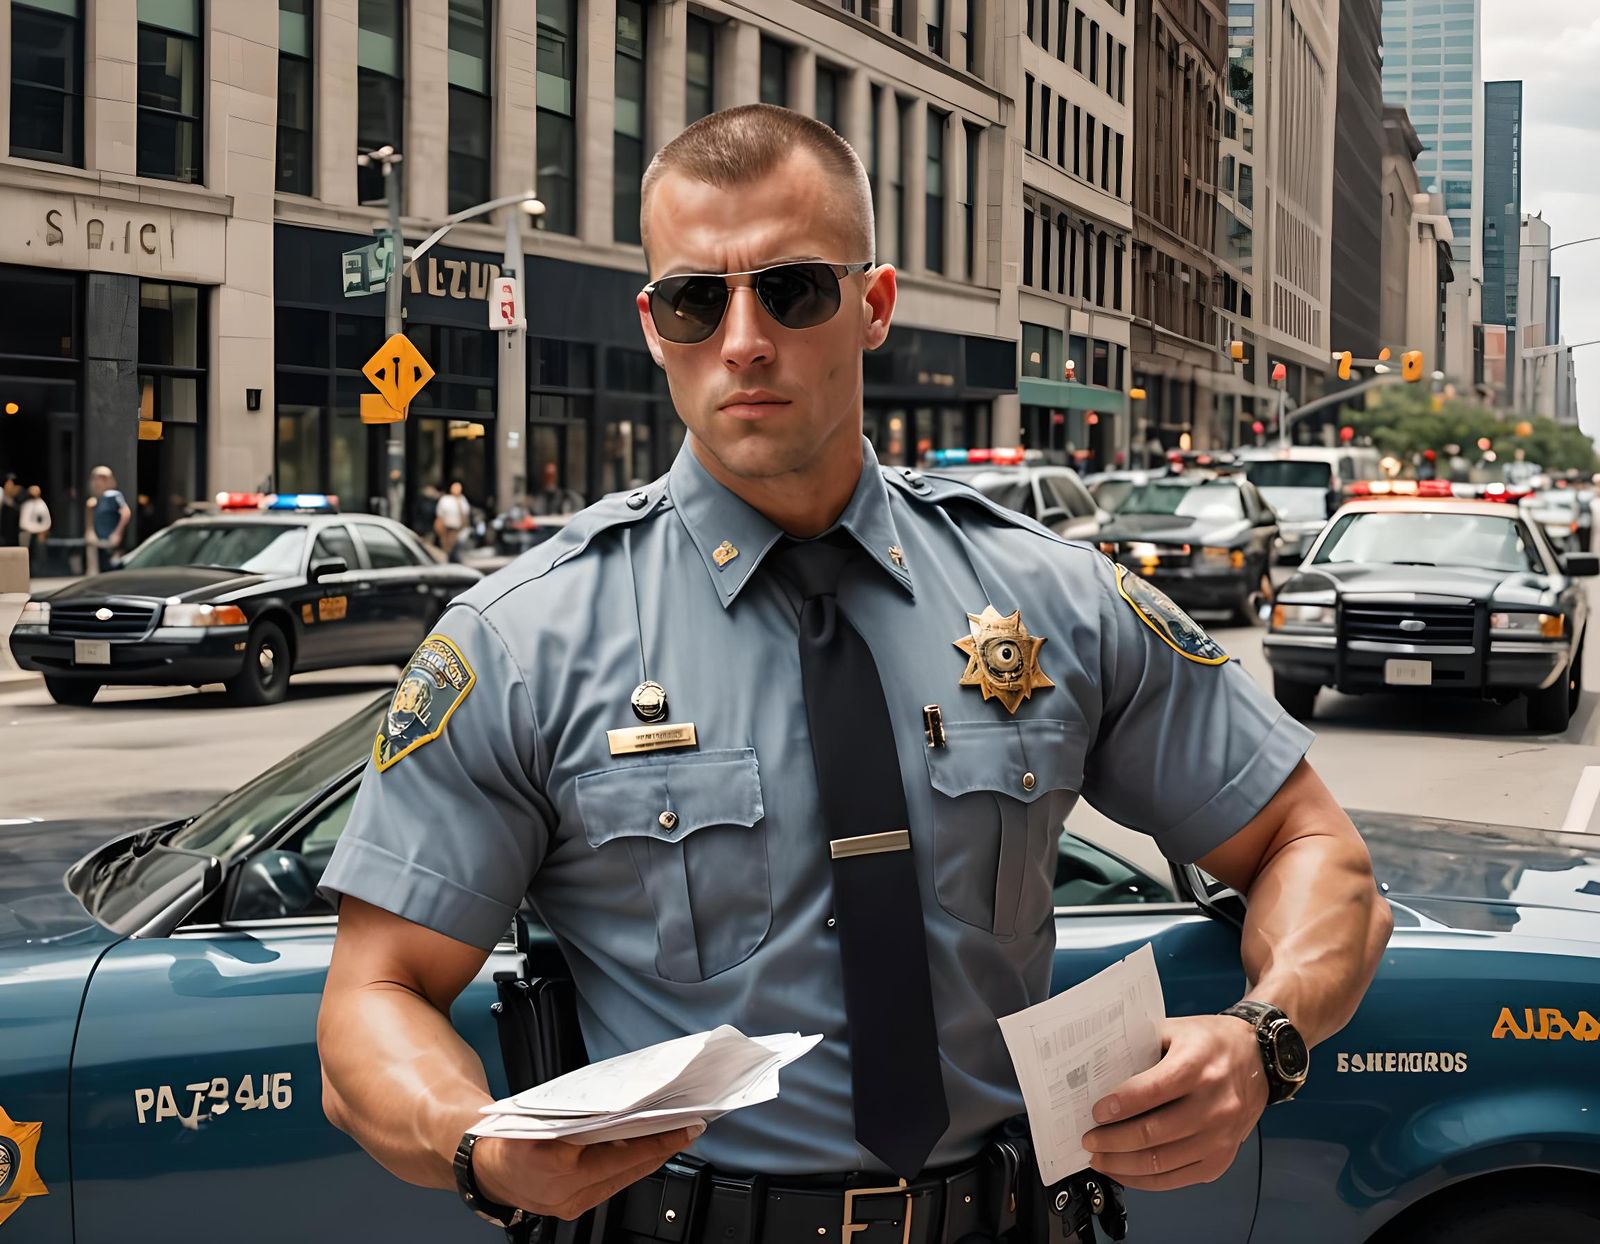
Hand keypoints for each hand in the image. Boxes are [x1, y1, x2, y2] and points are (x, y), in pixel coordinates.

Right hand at [472, 1123, 702, 1220]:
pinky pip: (609, 1187)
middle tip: (688, 1128)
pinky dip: (627, 1168)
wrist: (484, 1167)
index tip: (685, 1127)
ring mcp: (569, 1206)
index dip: (658, 1139)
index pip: (622, 1151)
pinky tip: (639, 1152)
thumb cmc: (510, 1133)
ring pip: (622, 1180)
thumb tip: (625, 1102)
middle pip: (628, 1169)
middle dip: (661, 1148)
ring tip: (670, 1136)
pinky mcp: (571, 1211)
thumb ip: (582, 1113)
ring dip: (647, 1158)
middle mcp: (565, 1191)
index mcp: (556, 1162)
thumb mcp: (544, 1112)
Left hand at [1080, 1015, 1266, 1190]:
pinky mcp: (1221, 1158)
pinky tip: (1125, 1171)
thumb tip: (1098, 1070)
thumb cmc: (1213, 1042)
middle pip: (1153, 1133)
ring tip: (1100, 1158)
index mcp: (1199, 1066)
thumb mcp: (1176, 1030)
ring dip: (1123, 1164)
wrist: (1261, 1059)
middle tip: (1089, 1139)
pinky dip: (1145, 1179)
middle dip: (1112, 1141)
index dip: (1120, 1105)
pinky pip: (1177, 1178)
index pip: (1153, 1091)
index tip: (1097, 1112)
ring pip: (1162, 1162)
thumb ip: (1140, 1046)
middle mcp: (1214, 1104)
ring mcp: (1220, 1136)